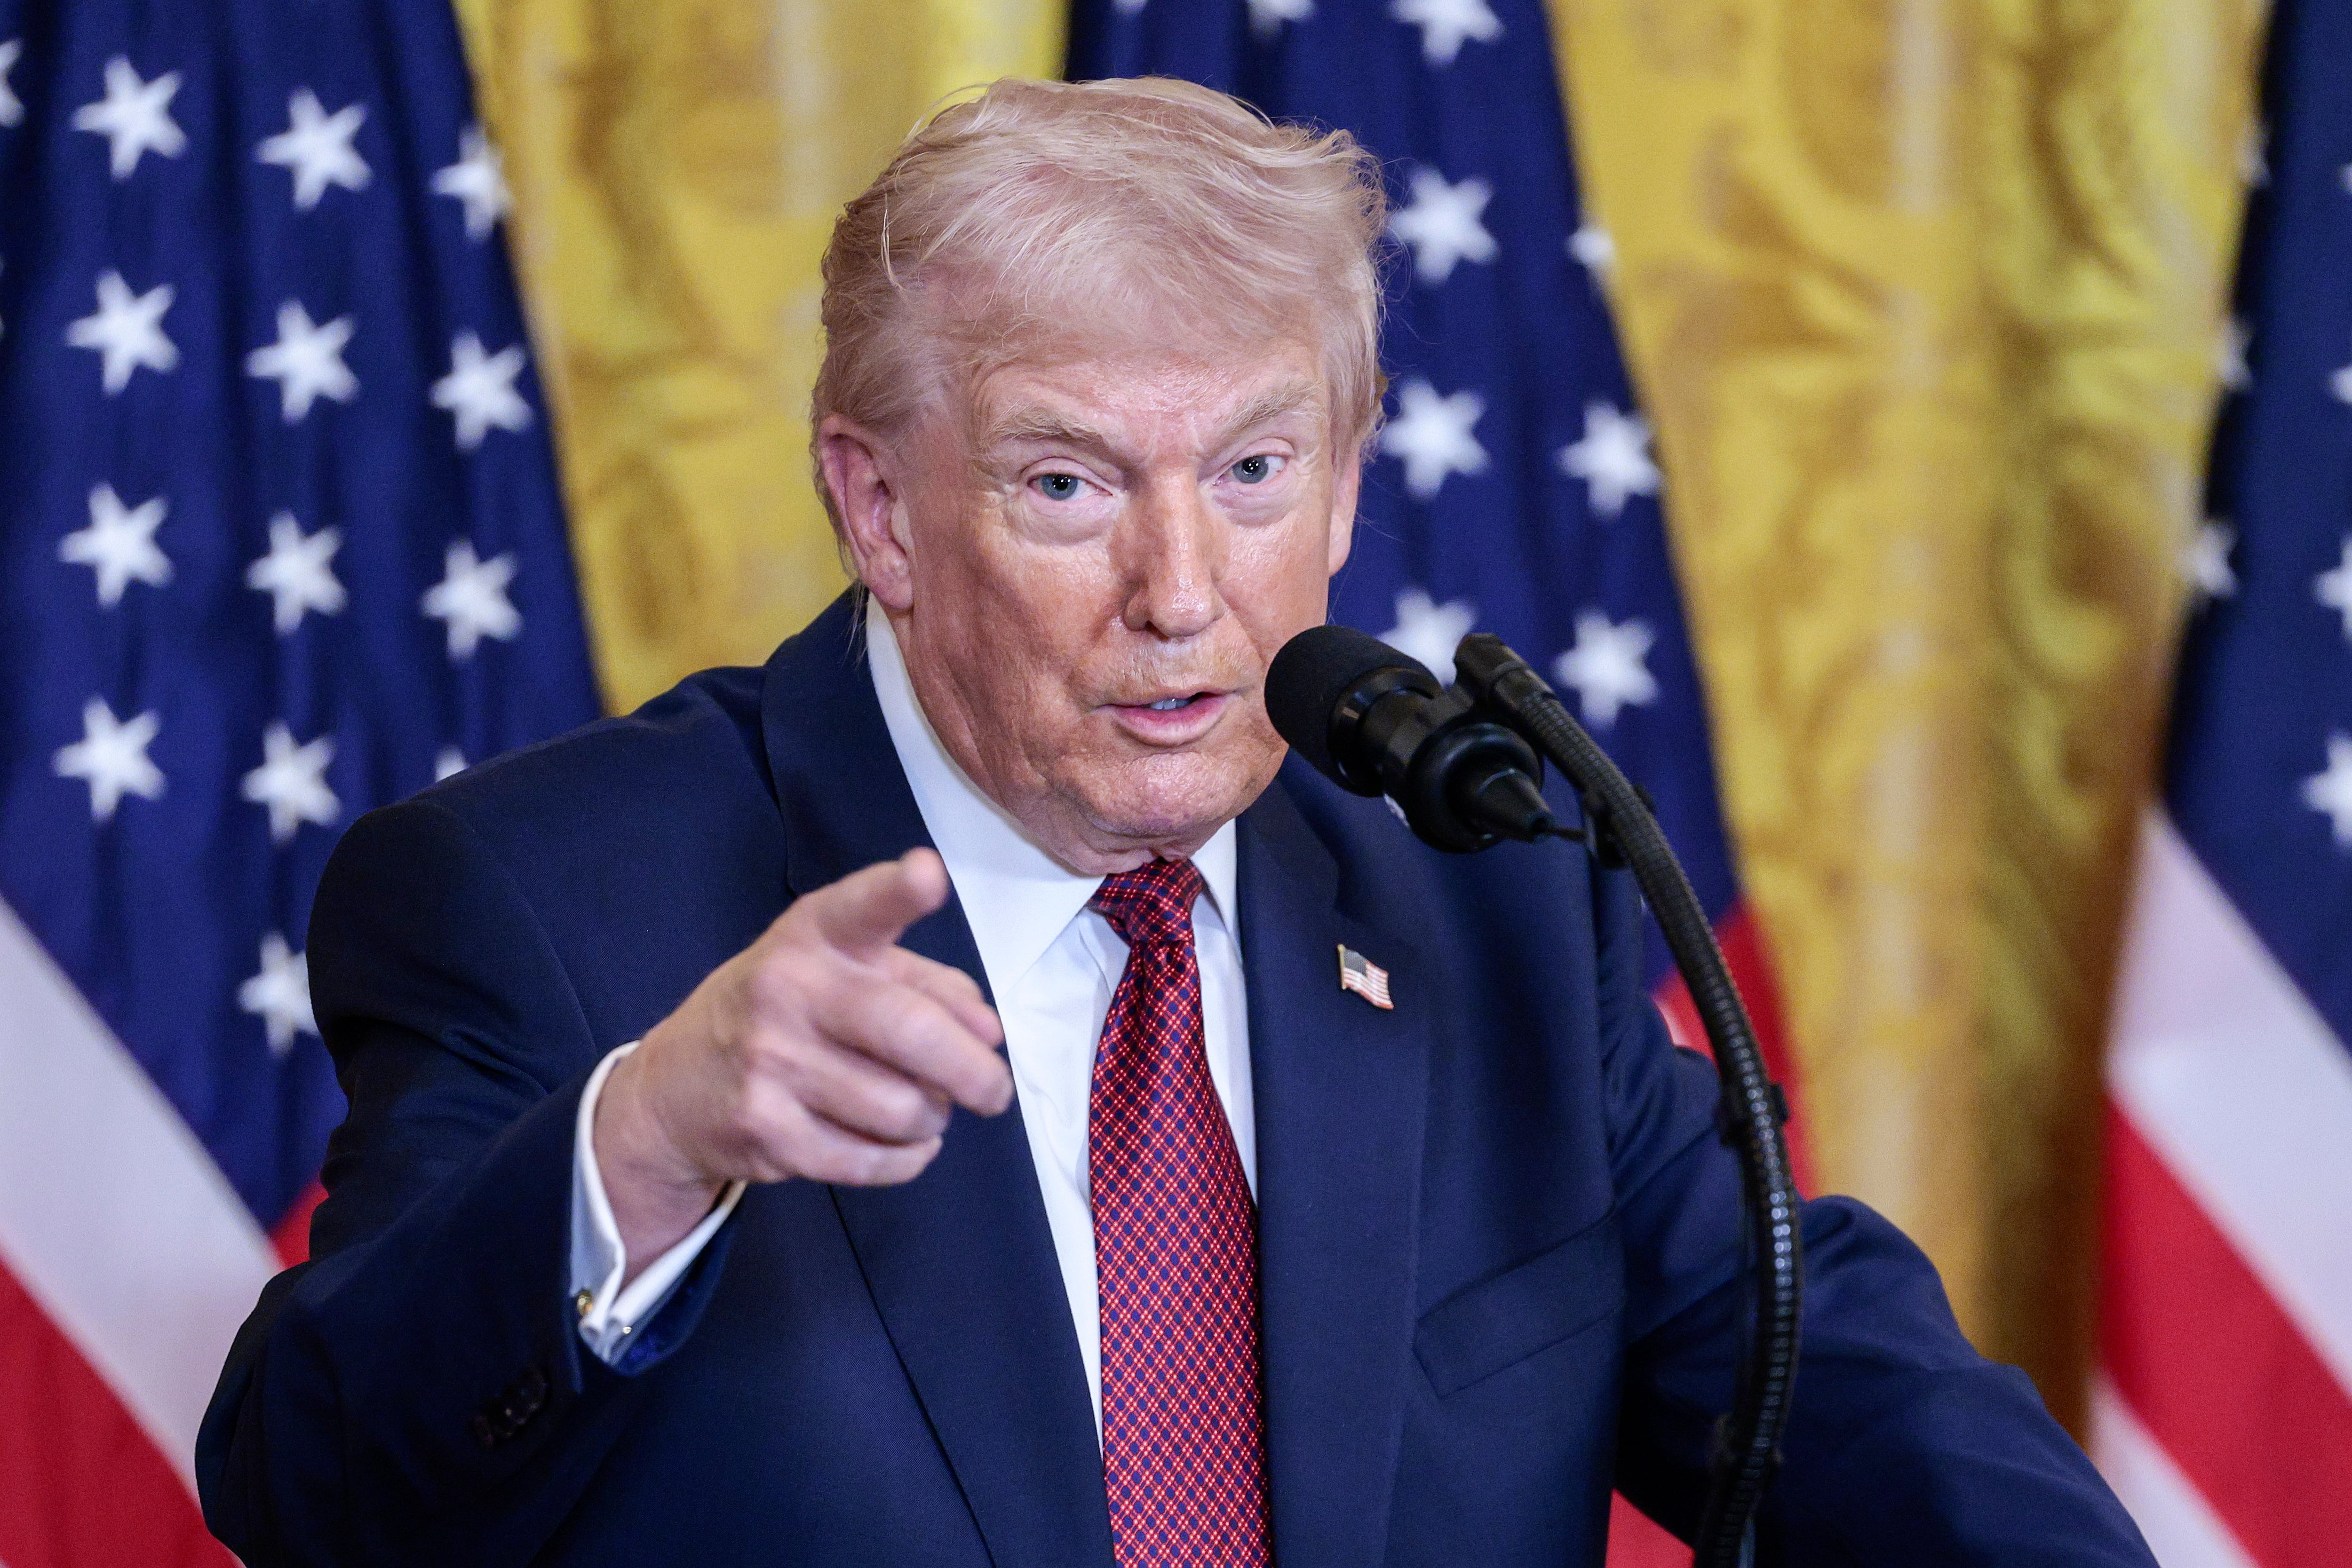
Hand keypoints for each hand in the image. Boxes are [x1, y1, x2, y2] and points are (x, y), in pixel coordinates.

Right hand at [593, 848, 1009, 1274]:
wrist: (675, 1085)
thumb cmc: (788, 1013)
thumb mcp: (843, 971)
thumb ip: (926, 984)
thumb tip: (989, 1033)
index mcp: (813, 934)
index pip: (860, 907)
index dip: (898, 891)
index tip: (928, 876)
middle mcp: (787, 988)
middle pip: (909, 1031)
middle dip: (975, 1073)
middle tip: (995, 1092)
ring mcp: (769, 1062)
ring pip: (901, 1108)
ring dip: (933, 1119)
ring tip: (926, 1111)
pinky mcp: (764, 1131)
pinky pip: (869, 1159)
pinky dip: (907, 1160)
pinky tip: (904, 1145)